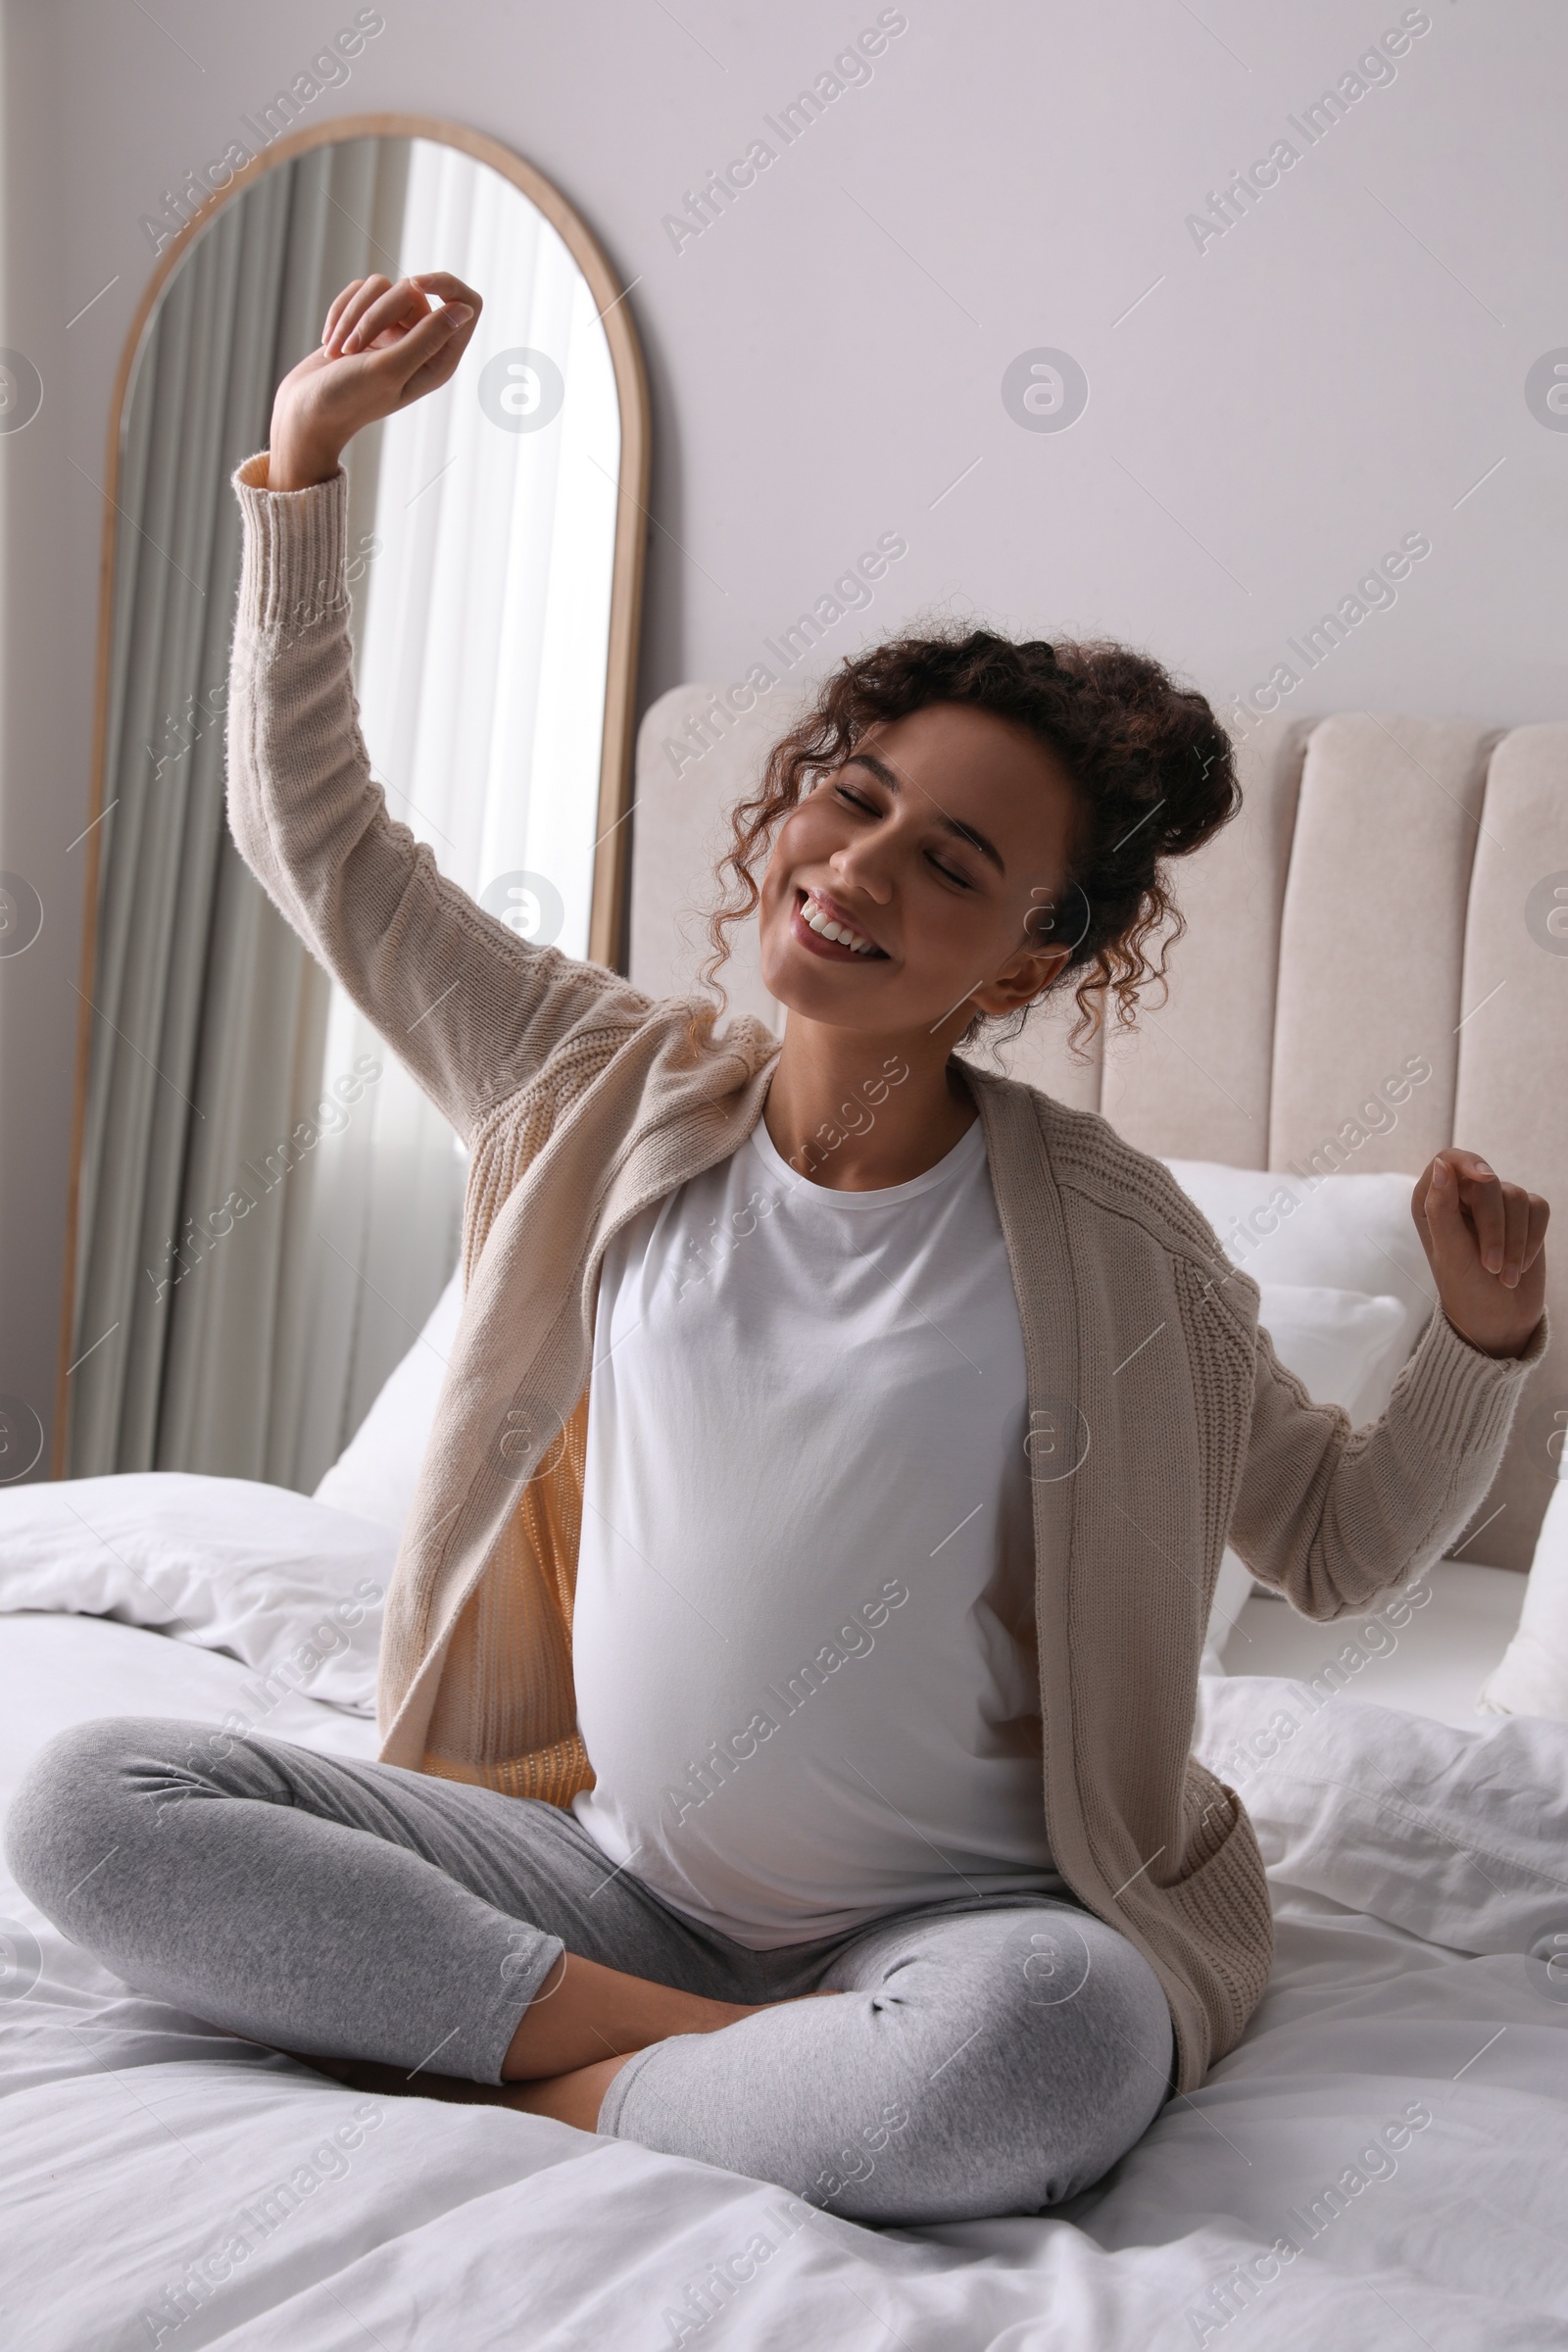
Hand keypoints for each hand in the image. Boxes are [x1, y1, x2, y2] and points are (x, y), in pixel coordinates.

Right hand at [267, 271, 482, 490]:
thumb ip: (427, 338)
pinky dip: (341, 311)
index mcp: (439, 360)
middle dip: (375, 313)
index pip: (467, 306)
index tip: (416, 283)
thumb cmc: (348, 399)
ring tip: (338, 351)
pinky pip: (360, 291)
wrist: (306, 410)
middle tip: (352, 349)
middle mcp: (421, 343)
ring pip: (382, 287)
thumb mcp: (389, 369)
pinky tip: (330, 343)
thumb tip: (465, 309)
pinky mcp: (368, 321)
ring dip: (352, 315)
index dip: (446, 285)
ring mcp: (394, 332)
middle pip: (413, 291)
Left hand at [1412, 1149, 1548, 1359]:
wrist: (1498, 1320)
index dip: (1467, 1163)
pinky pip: (1538, 1208)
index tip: (1486, 1178)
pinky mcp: (1524, 1217)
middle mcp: (1463, 1198)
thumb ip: (1442, 1208)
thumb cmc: (1465, 1288)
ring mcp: (1496, 1206)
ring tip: (1504, 1275)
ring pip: (1516, 1196)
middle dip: (1495, 1226)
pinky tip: (1522, 1265)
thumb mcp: (1450, 1251)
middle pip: (1488, 1181)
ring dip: (1515, 1241)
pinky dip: (1534, 1238)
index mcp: (1433, 1202)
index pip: (1448, 1160)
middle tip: (1491, 1265)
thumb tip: (1443, 1164)